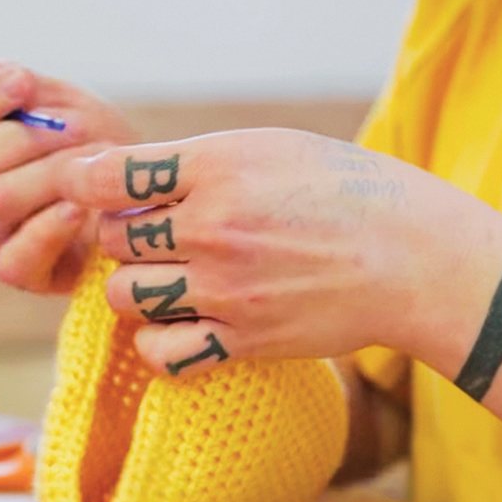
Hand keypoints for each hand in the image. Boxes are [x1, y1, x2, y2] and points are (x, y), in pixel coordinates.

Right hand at [0, 60, 138, 292]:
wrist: (149, 197)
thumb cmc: (99, 150)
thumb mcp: (68, 104)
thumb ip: (19, 84)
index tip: (23, 83)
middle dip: (24, 137)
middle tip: (74, 128)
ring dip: (52, 175)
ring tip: (93, 165)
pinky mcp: (22, 273)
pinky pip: (16, 257)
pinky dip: (50, 228)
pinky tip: (80, 208)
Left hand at [58, 128, 481, 375]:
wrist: (415, 258)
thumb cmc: (345, 191)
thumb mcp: (270, 148)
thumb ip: (193, 162)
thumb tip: (114, 176)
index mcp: (218, 167)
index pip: (104, 176)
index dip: (87, 182)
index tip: (99, 188)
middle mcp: (213, 228)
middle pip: (110, 239)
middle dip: (123, 234)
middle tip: (158, 233)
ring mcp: (226, 290)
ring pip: (124, 296)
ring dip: (137, 287)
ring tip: (172, 276)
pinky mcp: (244, 340)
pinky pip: (160, 353)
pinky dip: (158, 341)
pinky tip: (182, 321)